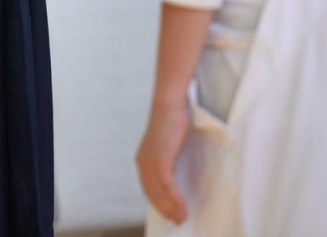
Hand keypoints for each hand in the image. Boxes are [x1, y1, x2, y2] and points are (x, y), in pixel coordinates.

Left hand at [137, 98, 191, 224]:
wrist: (170, 104)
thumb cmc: (172, 120)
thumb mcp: (168, 144)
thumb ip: (169, 159)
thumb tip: (176, 173)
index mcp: (143, 159)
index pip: (148, 188)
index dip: (158, 203)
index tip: (168, 213)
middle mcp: (143, 163)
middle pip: (152, 194)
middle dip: (165, 210)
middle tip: (177, 221)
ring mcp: (150, 162)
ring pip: (159, 193)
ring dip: (172, 208)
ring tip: (182, 218)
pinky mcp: (160, 160)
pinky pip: (167, 186)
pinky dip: (175, 199)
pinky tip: (183, 207)